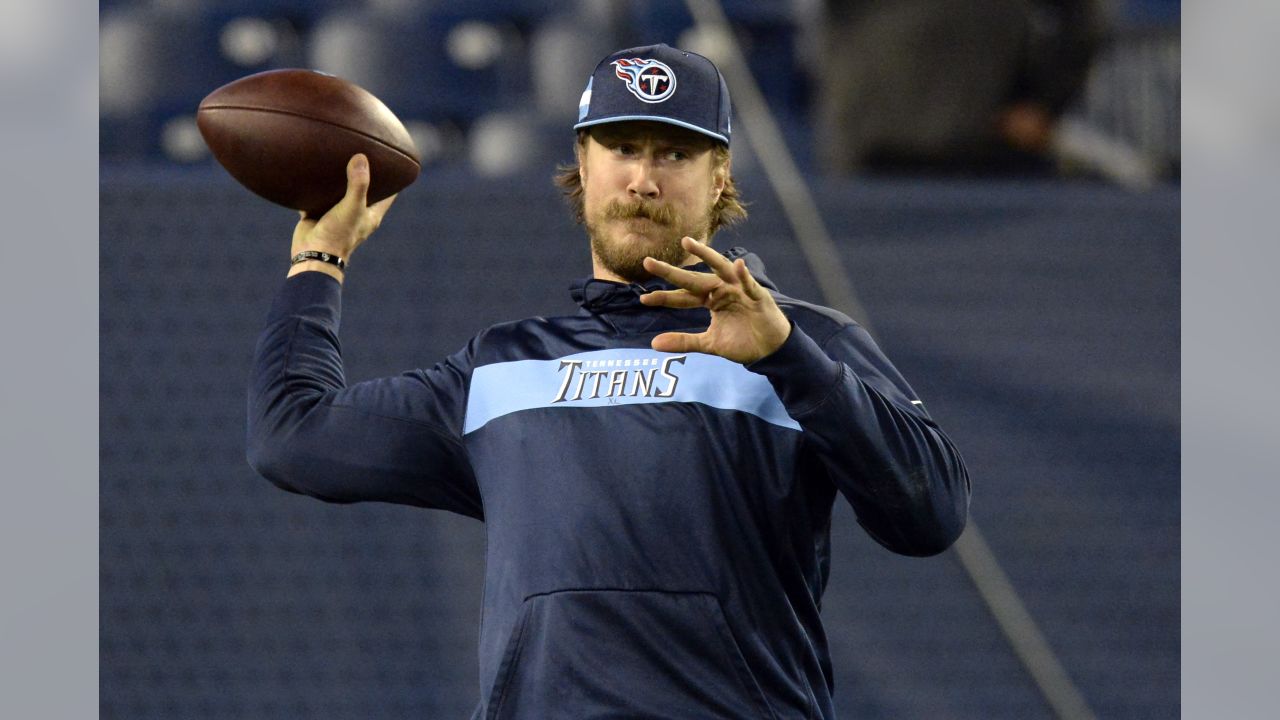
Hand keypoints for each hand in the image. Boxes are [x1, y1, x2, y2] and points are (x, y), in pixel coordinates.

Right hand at [288, 154, 396, 277]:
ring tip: (340, 154)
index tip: (394, 160)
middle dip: (365, 173)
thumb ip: (358, 184)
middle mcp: (356, 213)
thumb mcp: (352, 206)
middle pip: (365, 190)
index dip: (393, 179)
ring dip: (340, 177)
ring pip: (340, 191)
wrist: (312, 254)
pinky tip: (315, 168)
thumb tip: (361, 157)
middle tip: (364, 150)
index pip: (389, 194)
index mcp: (371, 214)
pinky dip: (318, 184)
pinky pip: (319, 195)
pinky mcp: (319, 213)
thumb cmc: (338, 234)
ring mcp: (337, 214)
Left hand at [640, 237, 790, 363]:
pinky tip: (738, 265)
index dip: (664, 297)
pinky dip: (744, 275)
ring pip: (720, 269)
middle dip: (672, 272)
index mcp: (710, 300)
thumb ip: (684, 341)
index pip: (683, 296)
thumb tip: (653, 343)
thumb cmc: (742, 341)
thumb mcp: (709, 343)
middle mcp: (721, 290)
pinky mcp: (757, 296)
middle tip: (647, 263)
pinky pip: (749, 284)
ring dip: (706, 255)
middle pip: (693, 279)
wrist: (770, 350)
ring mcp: (739, 289)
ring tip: (688, 243)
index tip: (643, 298)